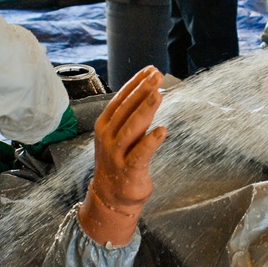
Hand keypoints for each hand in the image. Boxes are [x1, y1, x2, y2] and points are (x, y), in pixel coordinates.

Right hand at [79, 66, 166, 244]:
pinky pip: (140, 154)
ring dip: (145, 109)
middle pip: (126, 109)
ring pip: (132, 128)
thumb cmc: (119, 160)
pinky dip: (151, 142)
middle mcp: (108, 137)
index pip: (121, 98)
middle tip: (157, 76)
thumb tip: (149, 89)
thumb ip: (131, 115)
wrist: (110, 196)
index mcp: (105, 124)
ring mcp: (116, 154)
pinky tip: (162, 131)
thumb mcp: (120, 134)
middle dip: (143, 90)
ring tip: (158, 94)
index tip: (150, 69)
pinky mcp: (128, 170)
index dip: (136, 83)